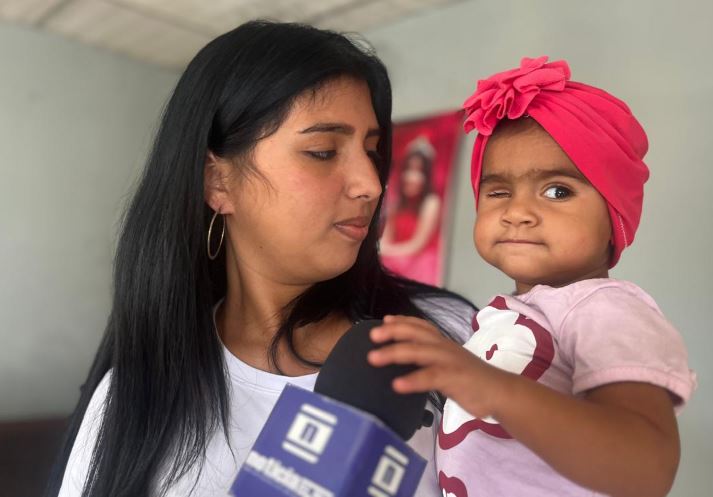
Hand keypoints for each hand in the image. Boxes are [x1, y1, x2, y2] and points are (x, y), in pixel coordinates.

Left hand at [367, 315, 511, 419]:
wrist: (499, 392)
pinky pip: (430, 377)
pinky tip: (396, 385)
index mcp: (443, 343)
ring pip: (418, 352)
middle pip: (415, 334)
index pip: (421, 326)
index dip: (402, 321)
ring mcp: (449, 361)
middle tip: (371, 336)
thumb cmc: (470, 379)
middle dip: (392, 332)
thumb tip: (406, 358)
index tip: (384, 320)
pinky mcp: (454, 378)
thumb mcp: (449, 363)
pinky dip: (412, 380)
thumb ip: (430, 358)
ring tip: (373, 358)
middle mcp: (444, 347)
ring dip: (394, 353)